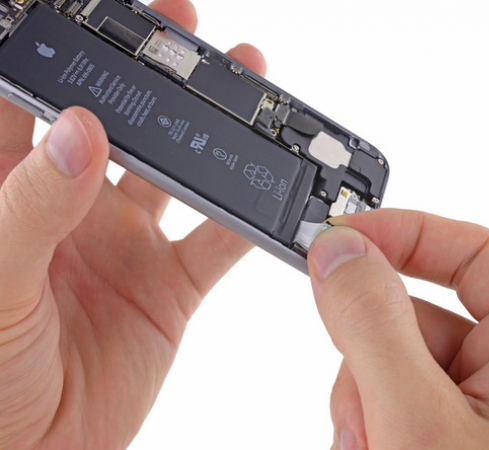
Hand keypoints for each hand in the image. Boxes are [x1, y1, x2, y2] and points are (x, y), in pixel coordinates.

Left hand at [0, 1, 266, 447]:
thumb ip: (31, 205)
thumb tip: (78, 130)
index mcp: (15, 190)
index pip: (31, 98)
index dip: (58, 49)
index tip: (91, 10)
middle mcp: (77, 206)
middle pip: (119, 121)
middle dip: (148, 73)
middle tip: (180, 27)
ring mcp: (128, 242)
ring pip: (178, 171)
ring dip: (209, 131)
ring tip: (240, 81)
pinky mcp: (170, 285)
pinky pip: (218, 244)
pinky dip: (248, 221)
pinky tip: (273, 191)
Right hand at [307, 209, 488, 448]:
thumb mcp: (420, 420)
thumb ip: (374, 324)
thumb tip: (339, 252)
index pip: (472, 250)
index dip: (402, 234)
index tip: (340, 237)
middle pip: (416, 318)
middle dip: (370, 362)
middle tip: (362, 411)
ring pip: (395, 363)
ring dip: (365, 404)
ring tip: (370, 448)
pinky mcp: (460, 435)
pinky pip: (396, 400)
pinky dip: (372, 424)